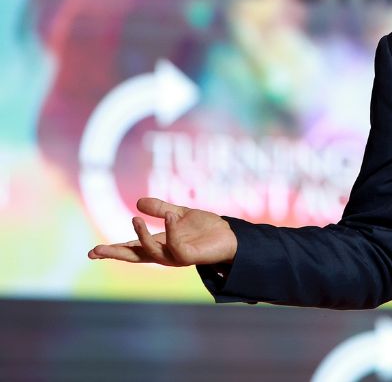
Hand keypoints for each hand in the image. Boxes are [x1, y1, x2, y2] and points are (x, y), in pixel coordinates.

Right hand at [87, 197, 236, 266]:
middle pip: (135, 256)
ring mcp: (176, 257)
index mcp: (160, 244)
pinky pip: (176, 246)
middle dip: (116, 254)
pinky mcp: (190, 257)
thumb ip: (160, 209)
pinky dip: (171, 230)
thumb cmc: (206, 228)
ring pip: (152, 251)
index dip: (114, 249)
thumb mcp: (179, 214)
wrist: (231, 235)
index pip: (132, 248)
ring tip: (134, 219)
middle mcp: (164, 253)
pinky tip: (170, 215)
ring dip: (142, 236)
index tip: (91, 253)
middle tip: (96, 251)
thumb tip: (138, 202)